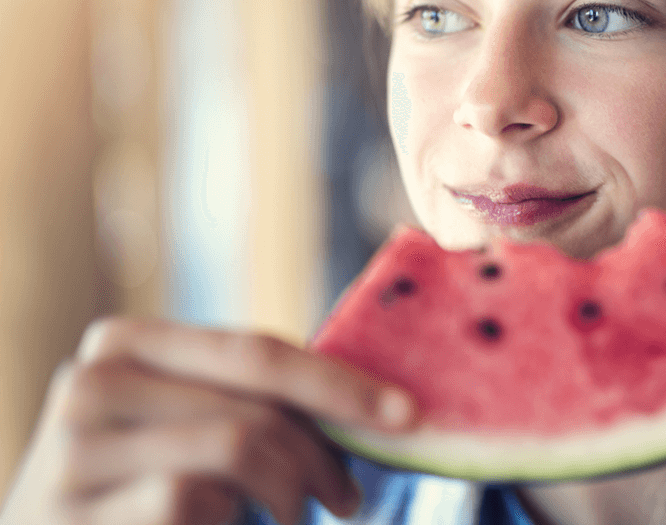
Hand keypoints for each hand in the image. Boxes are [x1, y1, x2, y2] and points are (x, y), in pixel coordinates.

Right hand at [1, 317, 413, 524]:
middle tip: (349, 496)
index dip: (339, 382)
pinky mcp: (71, 514)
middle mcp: (91, 381)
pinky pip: (192, 501)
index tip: (408, 413)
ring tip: (295, 516)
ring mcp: (73, 450)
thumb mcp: (185, 424)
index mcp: (125, 343)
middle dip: (322, 453)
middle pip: (255, 405)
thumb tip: (374, 397)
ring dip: (288, 491)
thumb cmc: (133, 486)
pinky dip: (228, 521)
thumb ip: (249, 399)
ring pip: (236, 448)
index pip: (256, 351)